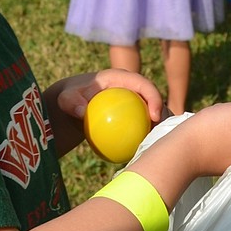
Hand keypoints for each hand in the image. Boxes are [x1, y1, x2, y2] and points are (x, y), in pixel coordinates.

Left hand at [43, 69, 164, 156]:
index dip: (154, 97)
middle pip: (154, 100)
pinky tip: (145, 153)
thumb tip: (81, 111)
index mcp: (121, 78)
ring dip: (159, 128)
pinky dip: (145, 136)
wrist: (71, 105)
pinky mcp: (132, 114)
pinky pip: (142, 125)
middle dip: (165, 115)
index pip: (143, 84)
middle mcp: (131, 88)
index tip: (155, 116)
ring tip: (158, 146)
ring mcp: (133, 101)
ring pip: (152, 114)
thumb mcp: (65, 99)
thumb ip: (71, 102)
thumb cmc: (70, 98)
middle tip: (162, 135)